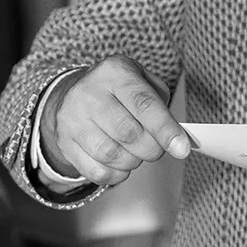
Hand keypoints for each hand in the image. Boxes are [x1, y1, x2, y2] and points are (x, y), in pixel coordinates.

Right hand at [42, 56, 189, 185]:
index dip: (166, 129)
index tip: (182, 149)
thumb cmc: (119, 90)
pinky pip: (97, 171)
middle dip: (152, 148)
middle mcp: (89, 92)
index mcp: (114, 71)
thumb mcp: (143, 81)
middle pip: (130, 134)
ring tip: (136, 152)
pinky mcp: (64, 141)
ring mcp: (72, 118)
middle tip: (157, 147)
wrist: (76, 94)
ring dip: (134, 161)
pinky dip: (116, 174)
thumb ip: (162, 106)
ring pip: (112, 155)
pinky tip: (120, 162)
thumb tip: (177, 139)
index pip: (144, 104)